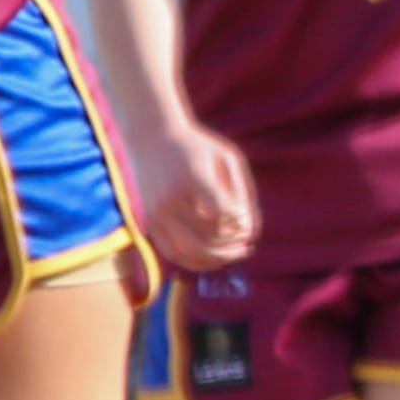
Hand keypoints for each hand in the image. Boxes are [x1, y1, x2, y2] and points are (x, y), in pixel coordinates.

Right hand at [129, 119, 259, 270]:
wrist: (151, 137)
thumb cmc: (198, 148)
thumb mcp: (227, 158)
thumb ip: (242, 192)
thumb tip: (250, 232)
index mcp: (192, 178)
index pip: (222, 213)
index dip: (239, 220)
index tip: (243, 214)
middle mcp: (170, 198)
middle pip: (207, 238)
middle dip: (233, 247)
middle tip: (247, 245)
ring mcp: (156, 212)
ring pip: (189, 252)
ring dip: (217, 259)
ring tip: (235, 254)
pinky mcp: (148, 222)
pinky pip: (173, 254)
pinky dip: (195, 262)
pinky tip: (215, 259)